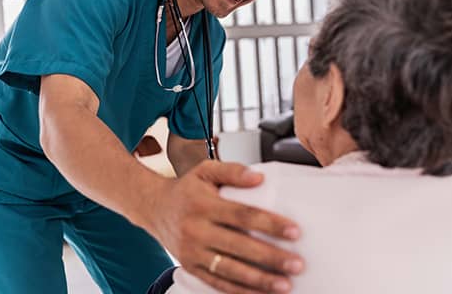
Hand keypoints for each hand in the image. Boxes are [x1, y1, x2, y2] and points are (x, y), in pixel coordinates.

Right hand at [145, 160, 303, 293]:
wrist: (154, 208)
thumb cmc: (186, 189)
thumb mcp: (205, 170)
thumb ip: (232, 170)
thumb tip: (259, 177)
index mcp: (203, 204)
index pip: (242, 215)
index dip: (269, 224)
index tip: (294, 231)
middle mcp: (196, 230)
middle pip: (239, 246)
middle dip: (270, 257)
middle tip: (297, 264)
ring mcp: (192, 252)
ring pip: (229, 270)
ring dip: (259, 280)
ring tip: (285, 284)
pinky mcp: (191, 268)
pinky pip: (218, 284)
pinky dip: (241, 292)